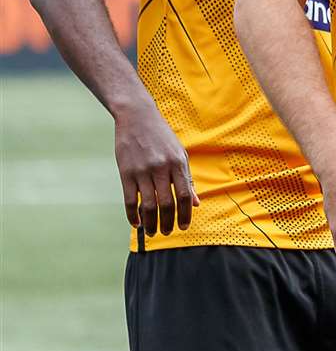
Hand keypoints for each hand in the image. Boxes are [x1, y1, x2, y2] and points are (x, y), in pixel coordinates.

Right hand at [113, 101, 198, 236]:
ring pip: (147, 205)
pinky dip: (133, 215)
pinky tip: (137, 223)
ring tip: (154, 232)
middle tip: (168, 233)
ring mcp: (142, 171)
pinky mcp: (126, 172)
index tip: (184, 227)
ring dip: (151, 222)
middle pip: (166, 203)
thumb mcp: (180, 153)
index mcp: (178, 163)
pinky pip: (129, 200)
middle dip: (168, 222)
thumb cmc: (162, 137)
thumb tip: (195, 203)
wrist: (137, 118)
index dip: (185, 214)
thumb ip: (186, 178)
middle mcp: (161, 168)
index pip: (184, 195)